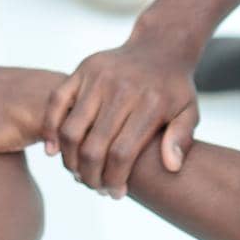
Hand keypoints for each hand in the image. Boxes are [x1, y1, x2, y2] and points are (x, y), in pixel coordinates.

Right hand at [41, 35, 198, 197]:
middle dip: (91, 177)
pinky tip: (53, 150)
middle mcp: (122, 89)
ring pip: (71, 130)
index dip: (114, 180)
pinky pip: (56, 102)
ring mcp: (99, 77)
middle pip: (94, 147)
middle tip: (95, 187)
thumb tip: (171, 166)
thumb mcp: (189, 111)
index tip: (114, 193)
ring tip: (78, 172)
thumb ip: (182, 139)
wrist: (159, 47)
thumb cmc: (173, 88)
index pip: (122, 154)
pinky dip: (50, 129)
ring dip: (70, 160)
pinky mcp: (82, 69)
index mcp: (150, 103)